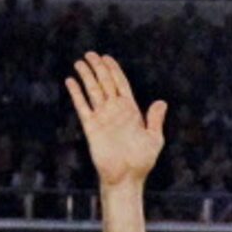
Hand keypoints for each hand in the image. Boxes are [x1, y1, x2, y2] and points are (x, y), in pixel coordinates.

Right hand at [65, 52, 165, 188]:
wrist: (126, 177)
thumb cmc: (142, 161)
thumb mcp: (154, 139)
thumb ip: (155, 120)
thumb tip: (161, 102)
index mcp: (131, 111)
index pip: (121, 85)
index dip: (114, 70)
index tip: (107, 58)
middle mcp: (115, 111)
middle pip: (105, 83)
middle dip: (98, 68)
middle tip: (90, 54)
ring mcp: (102, 117)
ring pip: (93, 91)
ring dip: (86, 76)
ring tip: (80, 62)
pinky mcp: (91, 126)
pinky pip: (82, 106)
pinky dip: (76, 93)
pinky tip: (71, 81)